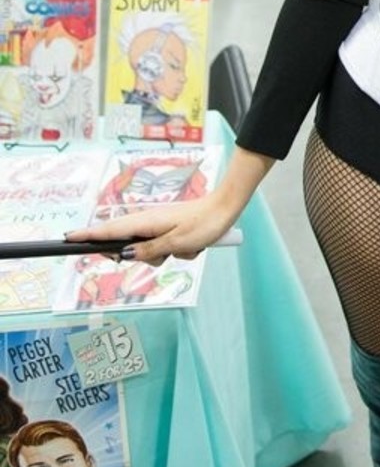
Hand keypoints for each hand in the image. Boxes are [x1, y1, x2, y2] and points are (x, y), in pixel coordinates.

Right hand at [66, 192, 239, 265]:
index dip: (88, 235)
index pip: (109, 231)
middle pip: (126, 245)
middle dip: (140, 256)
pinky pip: (163, 249)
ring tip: (183, 249)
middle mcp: (148, 223)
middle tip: (161, 254)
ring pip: (147, 251)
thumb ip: (148, 251)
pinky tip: (191, 247)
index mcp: (145, 222)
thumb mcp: (176, 243)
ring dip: (163, 256)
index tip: (67, 239)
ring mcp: (158, 226)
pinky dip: (175, 251)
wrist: (226, 209)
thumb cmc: (203, 224)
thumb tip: (123, 255)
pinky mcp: (168, 230)